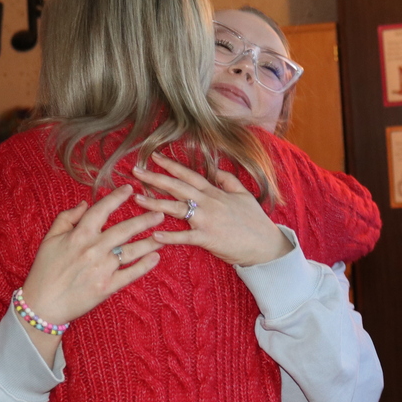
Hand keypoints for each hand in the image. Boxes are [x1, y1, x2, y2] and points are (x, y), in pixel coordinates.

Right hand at [22, 184, 163, 326]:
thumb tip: (85, 204)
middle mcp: (94, 249)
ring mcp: (102, 269)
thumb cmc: (44, 271)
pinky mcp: (107, 287)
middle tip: (160, 212)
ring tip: (163, 236)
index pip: (102, 210)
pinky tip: (155, 258)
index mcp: (79, 235)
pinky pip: (130, 274)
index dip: (117, 198)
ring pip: (131, 251)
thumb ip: (66, 218)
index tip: (130, 189)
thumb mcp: (49, 239)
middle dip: (144, 220)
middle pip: (124, 230)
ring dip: (149, 242)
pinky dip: (144, 266)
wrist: (42, 305)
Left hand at [133, 152, 291, 266]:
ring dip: (155, 203)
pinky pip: (185, 237)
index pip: (188, 174)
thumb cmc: (255, 222)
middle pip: (177, 187)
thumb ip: (228, 180)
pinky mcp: (207, 239)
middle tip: (135, 172)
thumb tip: (216, 170)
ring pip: (176, 208)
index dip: (170, 165)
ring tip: (137, 199)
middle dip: (155, 178)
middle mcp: (208, 203)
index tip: (153, 156)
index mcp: (214, 192)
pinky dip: (170, 236)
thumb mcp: (243, 194)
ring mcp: (206, 220)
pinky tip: (154, 234)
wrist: (265, 245)